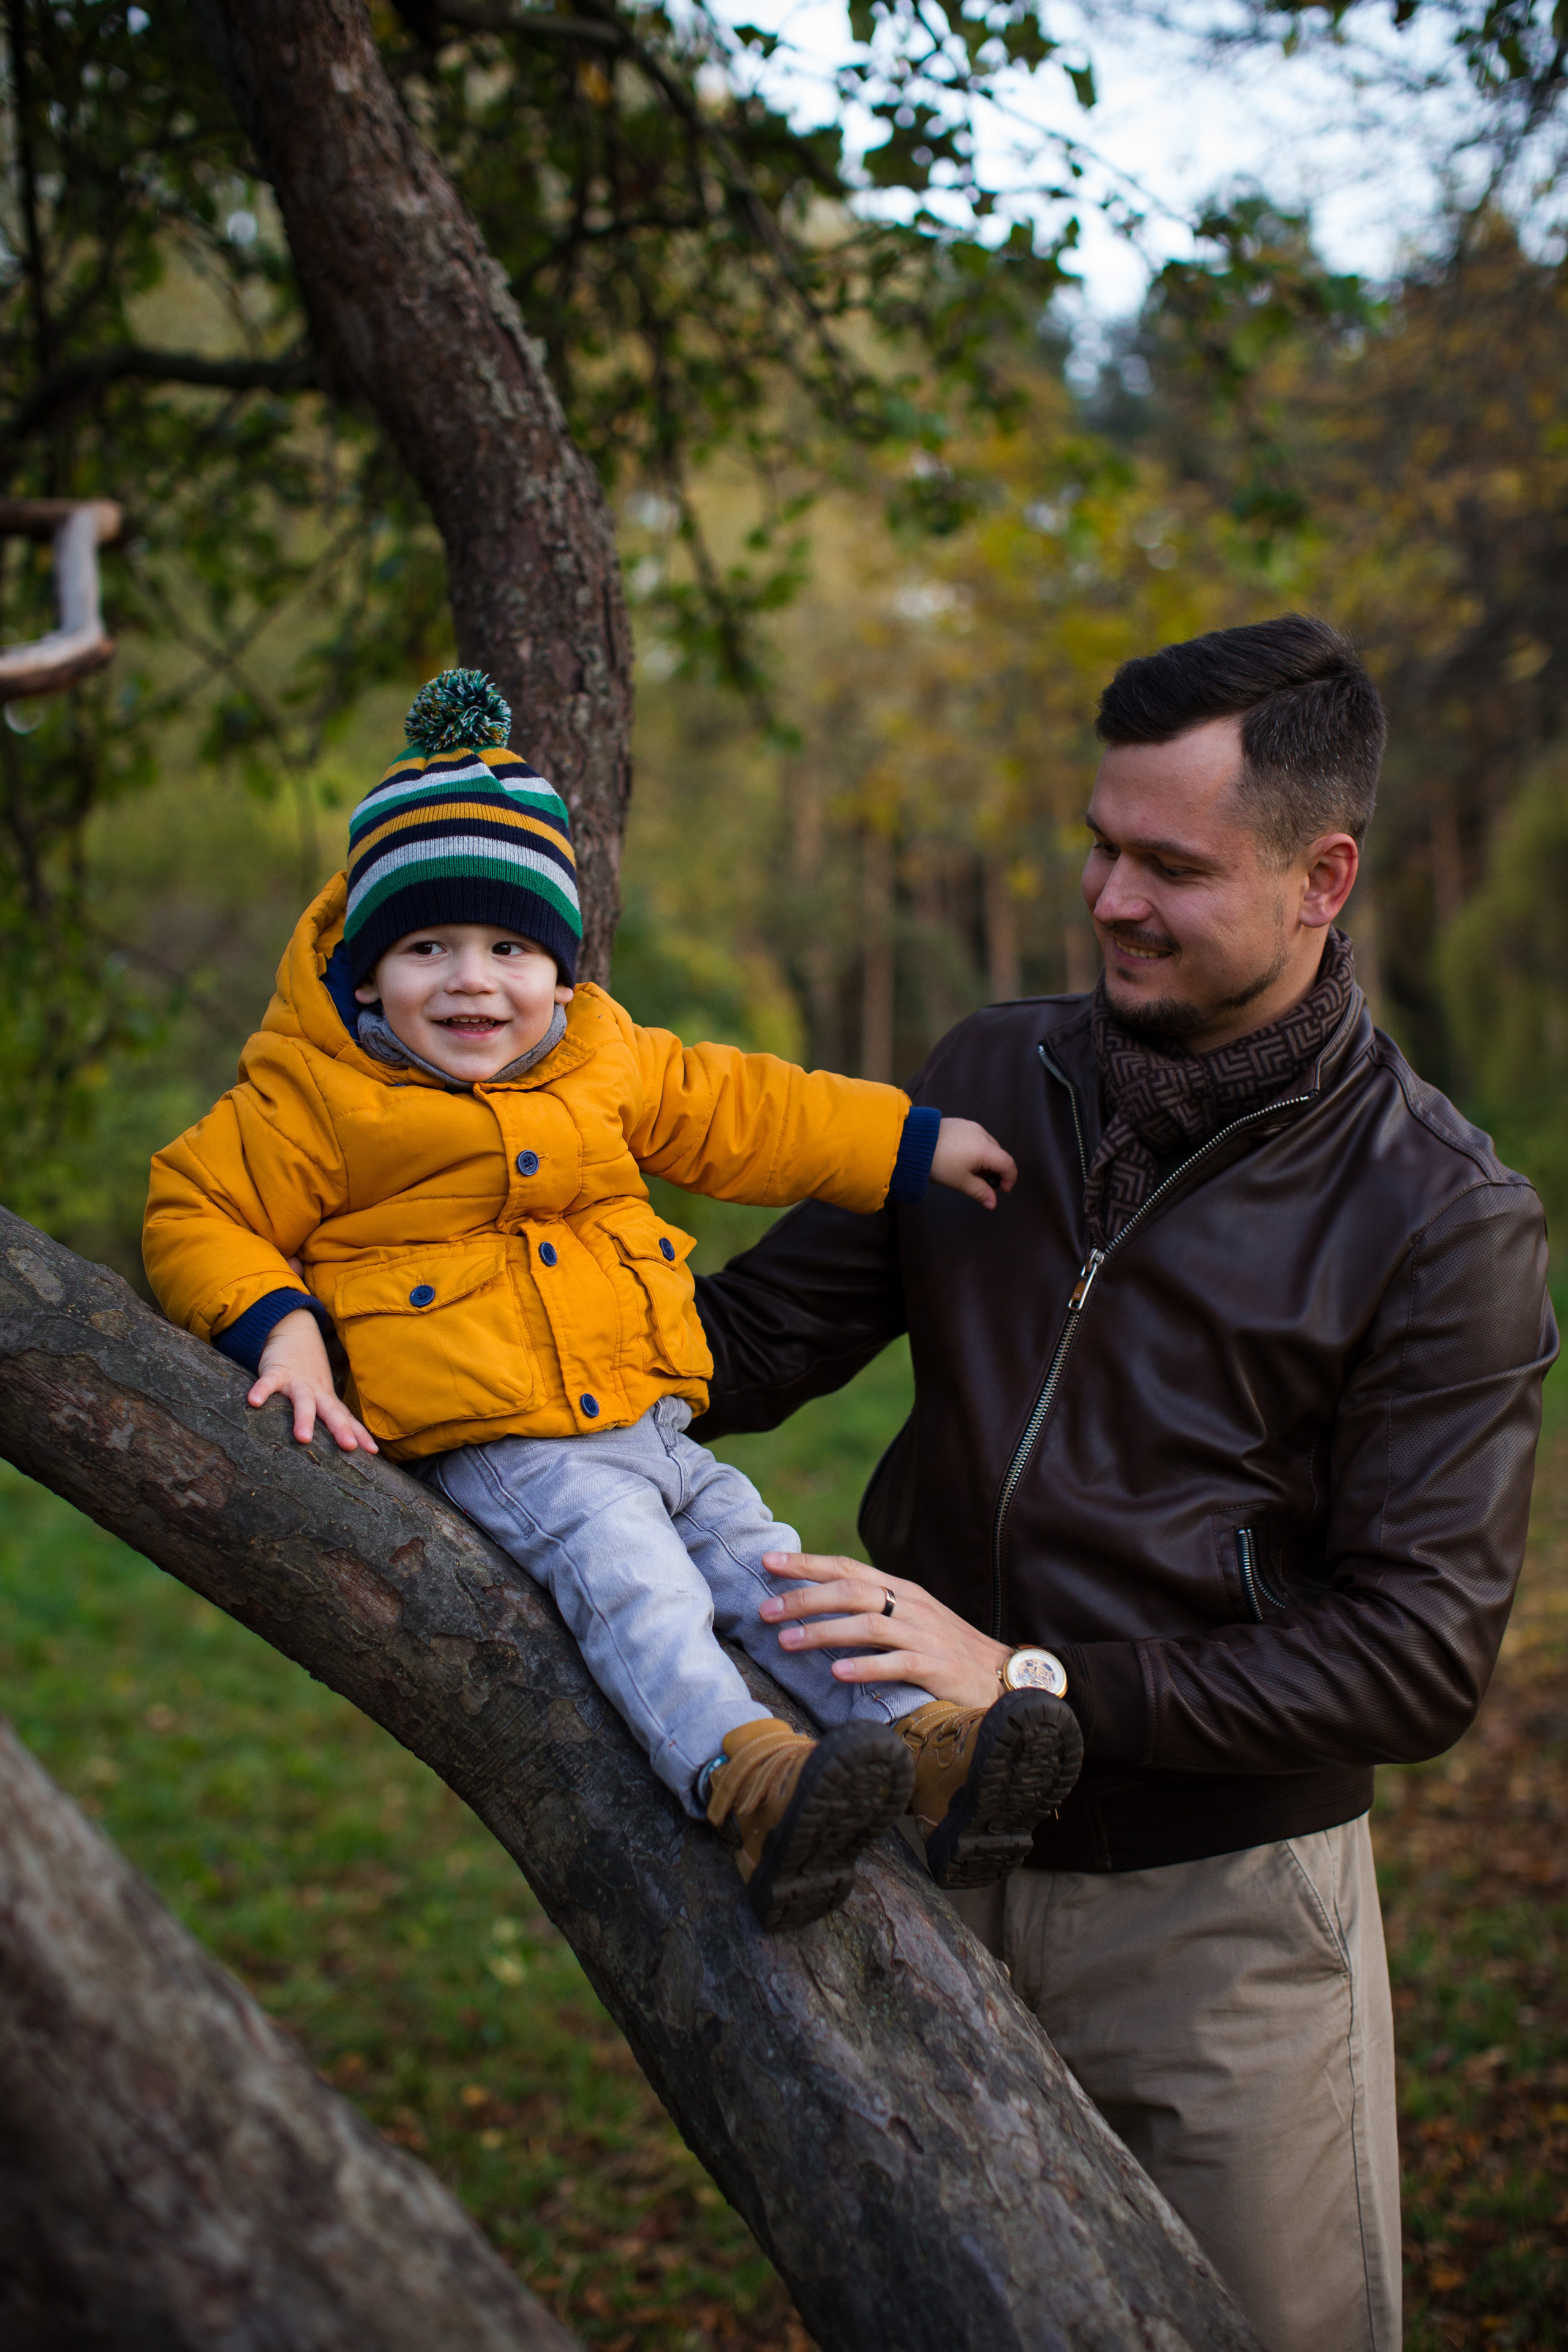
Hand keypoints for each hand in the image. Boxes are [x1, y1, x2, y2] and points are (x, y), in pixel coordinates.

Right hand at [248, 1308, 377, 1452]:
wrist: (294, 1330)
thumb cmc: (308, 1369)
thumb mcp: (321, 1392)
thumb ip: (329, 1412)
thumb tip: (346, 1438)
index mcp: (327, 1398)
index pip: (346, 1418)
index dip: (359, 1434)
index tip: (373, 1451)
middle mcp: (316, 1391)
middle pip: (331, 1412)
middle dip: (341, 1429)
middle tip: (349, 1447)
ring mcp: (297, 1380)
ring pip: (303, 1400)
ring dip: (304, 1418)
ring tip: (303, 1438)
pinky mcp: (276, 1371)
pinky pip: (269, 1381)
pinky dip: (261, 1390)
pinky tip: (253, 1401)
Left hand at [758, 1552, 1009, 1707]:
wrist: (1002, 1676)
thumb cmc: (947, 1649)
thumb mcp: (910, 1618)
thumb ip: (874, 1607)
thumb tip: (822, 1603)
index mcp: (900, 1590)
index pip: (847, 1567)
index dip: (807, 1564)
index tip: (768, 1563)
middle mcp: (909, 1605)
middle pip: (850, 1591)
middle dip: (804, 1598)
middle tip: (765, 1611)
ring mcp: (923, 1635)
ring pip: (866, 1625)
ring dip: (823, 1631)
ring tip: (788, 1641)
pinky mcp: (935, 1666)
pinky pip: (896, 1663)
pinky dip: (865, 1666)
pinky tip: (838, 1672)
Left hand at [930, 1116, 1016, 1210]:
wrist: (913, 1142)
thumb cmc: (938, 1163)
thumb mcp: (960, 1181)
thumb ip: (980, 1192)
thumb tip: (993, 1204)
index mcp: (985, 1149)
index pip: (1008, 1164)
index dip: (1010, 1179)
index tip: (1003, 1190)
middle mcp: (982, 1134)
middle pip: (999, 1154)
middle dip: (996, 1171)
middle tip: (983, 1184)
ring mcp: (971, 1126)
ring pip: (988, 1145)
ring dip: (986, 1160)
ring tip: (970, 1173)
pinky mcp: (960, 1123)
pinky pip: (976, 1138)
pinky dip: (976, 1150)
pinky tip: (961, 1159)